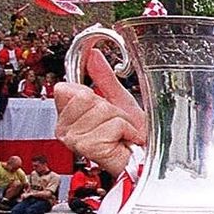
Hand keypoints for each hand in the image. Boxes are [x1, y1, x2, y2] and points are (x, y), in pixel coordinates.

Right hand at [54, 47, 145, 175]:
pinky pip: (113, 124)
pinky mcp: (88, 148)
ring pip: (101, 109)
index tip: (104, 107)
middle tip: (116, 124)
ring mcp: (74, 140)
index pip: (65, 88)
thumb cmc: (133, 138)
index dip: (92, 94)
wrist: (149, 158)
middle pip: (84, 95)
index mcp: (67, 117)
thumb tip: (92, 55)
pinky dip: (127, 131)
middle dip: (110, 108)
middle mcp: (65, 130)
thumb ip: (103, 78)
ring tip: (121, 134)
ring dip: (120, 121)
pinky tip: (124, 142)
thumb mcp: (118, 101)